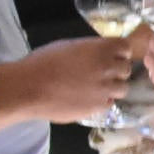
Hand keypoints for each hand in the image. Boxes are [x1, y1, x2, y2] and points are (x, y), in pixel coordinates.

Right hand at [0, 34, 138, 129]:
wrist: (28, 88)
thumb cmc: (42, 63)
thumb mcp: (68, 46)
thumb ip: (90, 49)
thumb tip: (100, 52)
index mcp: (100, 49)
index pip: (125, 48)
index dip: (120, 52)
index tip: (112, 56)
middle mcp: (107, 68)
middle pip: (126, 69)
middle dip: (116, 70)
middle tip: (102, 73)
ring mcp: (104, 89)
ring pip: (122, 88)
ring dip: (112, 87)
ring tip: (96, 88)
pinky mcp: (98, 106)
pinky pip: (110, 103)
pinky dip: (102, 101)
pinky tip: (88, 99)